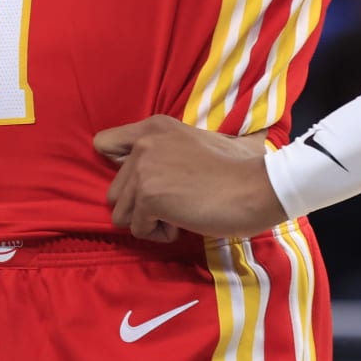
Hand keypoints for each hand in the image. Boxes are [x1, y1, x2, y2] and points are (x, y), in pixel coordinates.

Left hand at [93, 115, 287, 241]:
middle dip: (141, 206)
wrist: (257, 186)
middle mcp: (143, 143)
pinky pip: (138, 230)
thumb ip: (165, 150)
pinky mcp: (149, 196)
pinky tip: (186, 221)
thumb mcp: (193, 142)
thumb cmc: (236, 170)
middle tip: (177, 203)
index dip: (119, 171)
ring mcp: (143, 169)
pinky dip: (161, 234)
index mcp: (152, 127)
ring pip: (122, 214)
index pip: (103, 143)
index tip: (145, 183)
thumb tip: (146, 171)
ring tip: (182, 212)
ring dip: (150, 221)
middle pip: (114, 191)